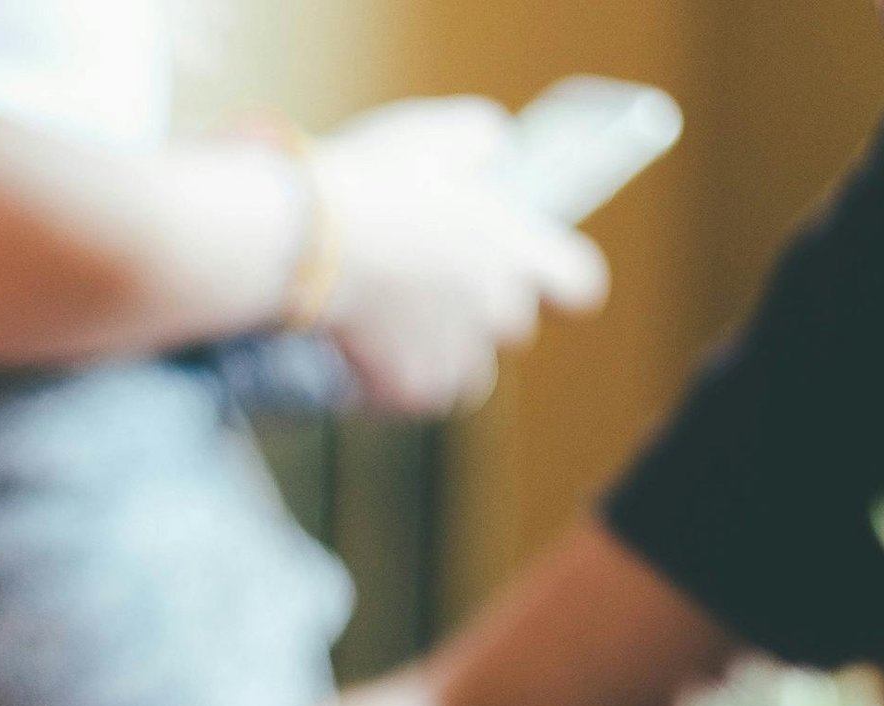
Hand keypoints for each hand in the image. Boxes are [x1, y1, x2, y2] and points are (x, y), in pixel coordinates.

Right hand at [314, 95, 610, 415]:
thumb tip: (496, 154)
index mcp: (516, 252)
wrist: (303, 239)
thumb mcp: (444, 131)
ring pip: (464, 373)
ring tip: (394, 324)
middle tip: (433, 285)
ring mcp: (452, 358)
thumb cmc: (374, 180)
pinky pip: (411, 396)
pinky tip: (362, 352)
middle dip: (480, 312)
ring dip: (440, 354)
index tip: (533, 277)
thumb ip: (487, 143)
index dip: (558, 284)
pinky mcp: (406, 389)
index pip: (580, 288)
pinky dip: (391, 382)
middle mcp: (496, 313)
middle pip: (511, 330)